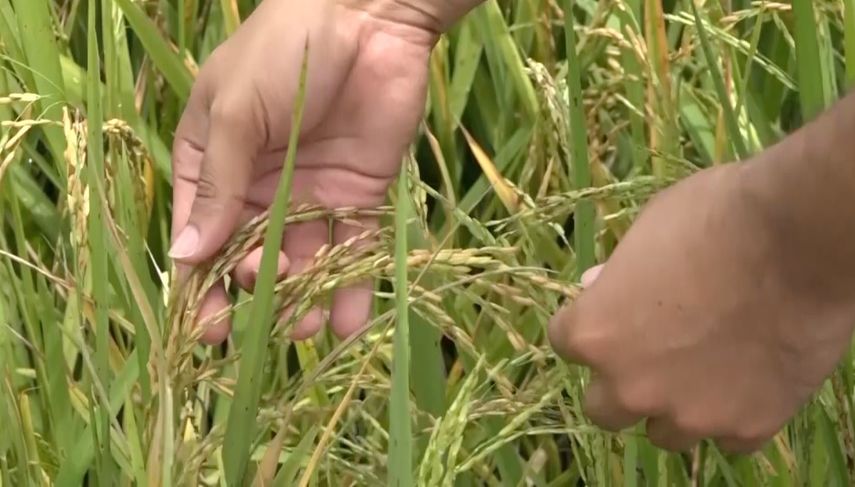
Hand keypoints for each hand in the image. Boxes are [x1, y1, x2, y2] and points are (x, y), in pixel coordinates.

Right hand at [170, 0, 436, 343]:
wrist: (370, 17)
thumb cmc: (285, 51)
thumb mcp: (235, 113)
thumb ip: (217, 186)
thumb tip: (186, 258)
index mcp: (215, 160)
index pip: (200, 231)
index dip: (200, 281)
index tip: (205, 328)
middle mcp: (261, 184)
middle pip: (249, 255)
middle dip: (254, 292)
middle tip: (262, 312)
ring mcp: (311, 193)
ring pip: (302, 261)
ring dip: (303, 299)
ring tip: (308, 324)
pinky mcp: (360, 195)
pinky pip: (353, 249)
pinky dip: (352, 289)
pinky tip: (348, 325)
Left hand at [548, 162, 854, 452]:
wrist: (799, 237)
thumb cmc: (714, 217)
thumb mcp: (646, 230)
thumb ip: (615, 273)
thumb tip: (596, 286)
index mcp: (594, 335)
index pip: (565, 342)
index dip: (589, 324)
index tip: (612, 311)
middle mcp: (631, 386)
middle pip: (604, 409)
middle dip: (620, 382)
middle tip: (650, 354)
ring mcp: (691, 413)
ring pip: (664, 435)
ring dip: (674, 407)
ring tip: (705, 370)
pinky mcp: (749, 425)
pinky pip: (729, 440)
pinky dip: (734, 416)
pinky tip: (749, 382)